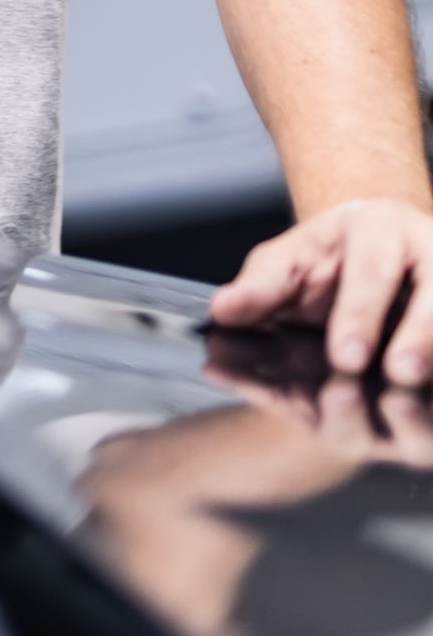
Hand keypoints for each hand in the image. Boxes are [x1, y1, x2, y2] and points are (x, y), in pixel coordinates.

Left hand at [209, 198, 432, 384]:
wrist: (382, 251)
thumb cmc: (334, 261)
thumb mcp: (292, 260)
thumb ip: (260, 285)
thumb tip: (224, 311)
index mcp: (381, 228)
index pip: (372, 269)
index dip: (361, 314)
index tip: (346, 356)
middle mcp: (432, 251)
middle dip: (420, 338)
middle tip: (398, 375)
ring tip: (418, 403)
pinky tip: (430, 407)